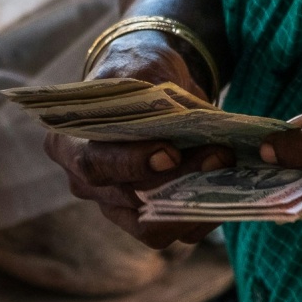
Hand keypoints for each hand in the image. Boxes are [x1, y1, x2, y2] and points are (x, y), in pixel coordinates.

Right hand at [43, 31, 232, 248]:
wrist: (150, 86)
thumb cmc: (138, 74)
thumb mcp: (142, 69)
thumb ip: (154, 92)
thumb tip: (184, 120)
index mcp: (68, 144)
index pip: (94, 163)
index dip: (131, 163)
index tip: (170, 151)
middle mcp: (86, 184)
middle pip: (128, 197)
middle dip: (177, 179)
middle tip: (219, 155)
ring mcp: (115, 207)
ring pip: (153, 226)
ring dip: (197, 201)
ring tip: (229, 169)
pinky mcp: (148, 221)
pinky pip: (177, 232)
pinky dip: (207, 214)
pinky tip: (233, 187)